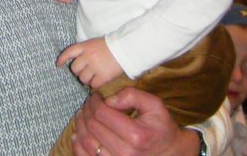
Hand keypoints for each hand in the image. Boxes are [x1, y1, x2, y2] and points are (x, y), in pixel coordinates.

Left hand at [57, 37, 122, 88]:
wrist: (124, 49)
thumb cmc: (109, 46)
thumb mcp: (94, 44)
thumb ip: (85, 51)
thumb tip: (77, 62)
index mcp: (85, 46)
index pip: (69, 52)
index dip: (62, 58)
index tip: (58, 64)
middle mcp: (88, 56)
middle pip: (74, 69)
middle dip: (79, 71)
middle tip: (86, 71)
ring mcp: (95, 66)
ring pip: (83, 78)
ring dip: (87, 79)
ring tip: (94, 75)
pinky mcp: (103, 76)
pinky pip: (93, 84)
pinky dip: (95, 84)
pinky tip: (100, 80)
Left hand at [72, 89, 200, 155]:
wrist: (169, 152)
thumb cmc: (160, 127)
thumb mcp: (154, 105)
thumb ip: (132, 95)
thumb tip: (108, 99)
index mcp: (135, 135)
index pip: (102, 114)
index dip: (94, 101)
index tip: (96, 96)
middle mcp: (124, 152)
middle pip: (92, 127)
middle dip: (86, 110)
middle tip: (88, 103)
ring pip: (86, 143)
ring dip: (80, 126)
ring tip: (81, 115)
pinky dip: (77, 146)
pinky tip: (77, 134)